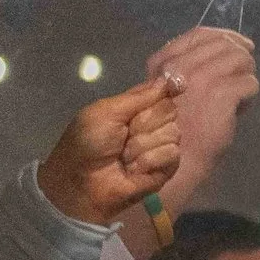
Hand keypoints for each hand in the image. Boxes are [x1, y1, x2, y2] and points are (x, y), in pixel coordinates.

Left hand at [35, 75, 183, 225]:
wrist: (82, 181)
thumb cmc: (87, 143)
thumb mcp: (106, 111)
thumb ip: (139, 96)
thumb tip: (170, 79)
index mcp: (135, 108)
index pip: (162, 92)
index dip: (169, 88)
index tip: (177, 86)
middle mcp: (152, 125)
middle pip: (170, 110)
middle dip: (145, 121)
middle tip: (124, 134)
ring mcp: (161, 147)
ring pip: (173, 133)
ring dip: (143, 145)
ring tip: (124, 156)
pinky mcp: (167, 168)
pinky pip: (171, 154)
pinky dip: (149, 160)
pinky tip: (133, 169)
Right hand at [143, 28, 257, 215]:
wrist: (173, 158)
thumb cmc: (171, 128)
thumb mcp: (169, 91)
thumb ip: (188, 70)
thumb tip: (224, 53)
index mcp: (164, 62)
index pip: (200, 34)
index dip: (225, 36)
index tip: (241, 43)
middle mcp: (180, 65)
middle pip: (224, 44)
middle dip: (241, 55)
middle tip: (246, 72)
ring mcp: (201, 78)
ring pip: (240, 59)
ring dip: (246, 74)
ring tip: (240, 95)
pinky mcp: (221, 94)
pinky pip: (250, 83)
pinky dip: (249, 95)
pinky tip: (240, 108)